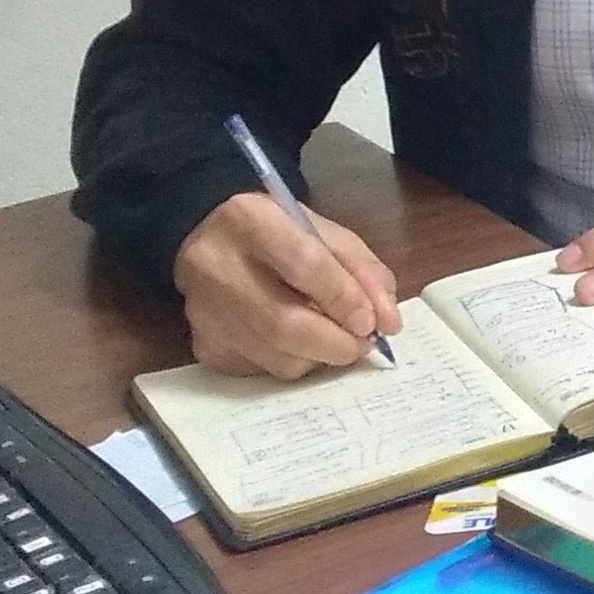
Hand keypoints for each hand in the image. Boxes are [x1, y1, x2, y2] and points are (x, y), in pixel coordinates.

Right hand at [173, 191, 401, 379]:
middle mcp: (216, 267)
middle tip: (364, 343)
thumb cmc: (275, 233)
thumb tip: (388, 321)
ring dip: (319, 357)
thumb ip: (361, 269)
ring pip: (277, 358)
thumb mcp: (322, 231)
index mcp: (251, 221)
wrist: (209, 241)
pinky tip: (297, 341)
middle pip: (285, 323)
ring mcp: (206, 314)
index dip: (344, 298)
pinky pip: (262, 372)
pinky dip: (294, 362)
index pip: (304, 264)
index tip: (373, 322)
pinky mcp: (205, 347)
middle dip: (337, 342)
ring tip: (332, 337)